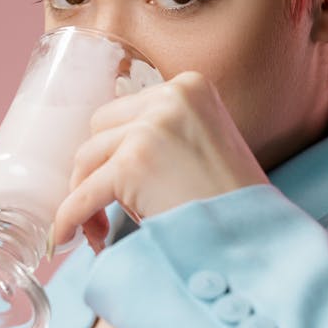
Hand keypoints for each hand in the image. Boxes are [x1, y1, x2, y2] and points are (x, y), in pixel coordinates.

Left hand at [53, 71, 269, 252]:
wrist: (258, 240)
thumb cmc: (235, 204)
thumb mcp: (207, 143)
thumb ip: (168, 132)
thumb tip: (111, 147)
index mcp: (190, 86)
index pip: (129, 110)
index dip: (116, 149)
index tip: (114, 181)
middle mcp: (170, 97)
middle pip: (102, 128)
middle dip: (95, 169)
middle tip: (103, 209)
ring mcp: (151, 127)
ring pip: (88, 158)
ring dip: (85, 194)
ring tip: (100, 231)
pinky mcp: (133, 163)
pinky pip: (83, 194)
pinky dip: (69, 218)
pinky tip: (68, 235)